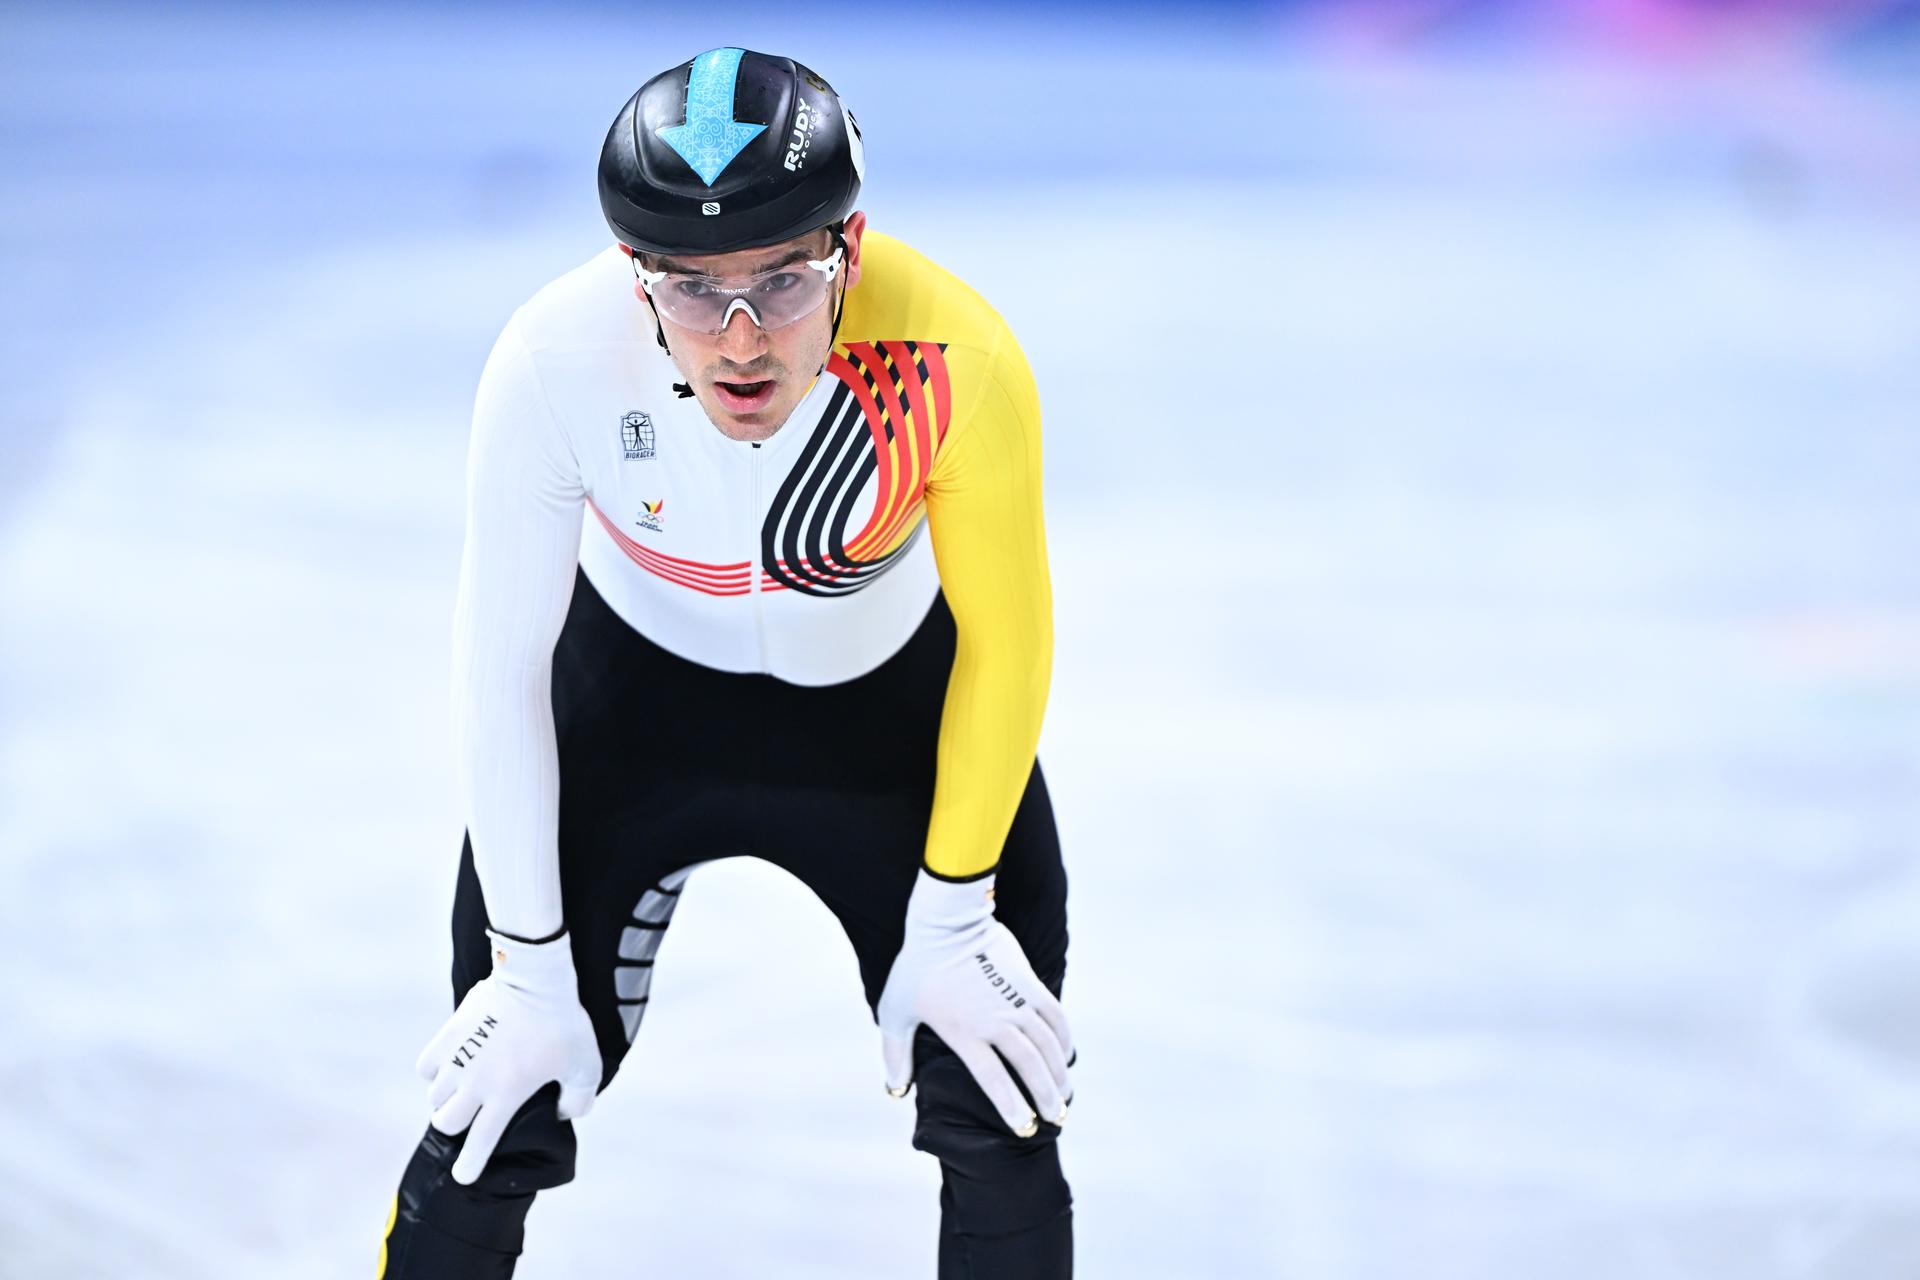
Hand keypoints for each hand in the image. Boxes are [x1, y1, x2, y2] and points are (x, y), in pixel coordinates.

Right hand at [414, 929, 601, 1183]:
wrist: (535, 979)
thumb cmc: (562, 1022)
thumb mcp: (584, 1065)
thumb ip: (578, 1097)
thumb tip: (565, 1114)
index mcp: (506, 1095)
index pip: (481, 1141)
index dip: (471, 1164)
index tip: (464, 1176)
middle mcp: (475, 1083)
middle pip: (447, 1122)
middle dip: (457, 1125)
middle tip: (470, 1116)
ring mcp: (457, 1059)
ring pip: (435, 1095)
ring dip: (446, 1098)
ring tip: (463, 1089)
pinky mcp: (447, 1035)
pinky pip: (426, 1066)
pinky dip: (434, 1071)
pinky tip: (450, 1065)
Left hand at [876, 869, 1073, 1135]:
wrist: (947, 921)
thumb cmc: (917, 967)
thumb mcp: (896, 1011)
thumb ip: (896, 1053)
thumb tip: (896, 1090)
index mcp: (964, 1032)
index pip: (994, 1079)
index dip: (1012, 1106)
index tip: (1024, 1128)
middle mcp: (995, 1020)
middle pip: (1030, 1066)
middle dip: (1046, 1097)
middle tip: (1055, 1119)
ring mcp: (1015, 1000)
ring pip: (1048, 1044)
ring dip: (1060, 1073)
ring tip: (1065, 1096)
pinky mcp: (1029, 982)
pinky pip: (1056, 1016)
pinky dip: (1064, 1038)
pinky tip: (1066, 1056)